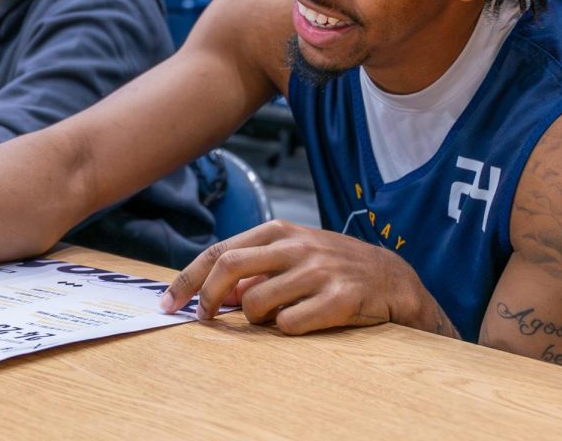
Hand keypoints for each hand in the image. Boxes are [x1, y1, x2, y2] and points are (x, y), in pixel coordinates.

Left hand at [160, 220, 443, 335]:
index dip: (188, 278)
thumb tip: (212, 293)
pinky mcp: (338, 299)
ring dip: (255, 319)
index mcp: (279, 230)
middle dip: (206, 298)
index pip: (219, 251)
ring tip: (275, 316)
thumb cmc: (332, 266)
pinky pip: (290, 325)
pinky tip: (303, 322)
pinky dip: (287, 330)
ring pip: (255, 304)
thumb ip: (254, 268)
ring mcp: (317, 271)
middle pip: (228, 268)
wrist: (392, 279)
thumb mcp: (292, 255)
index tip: (169, 302)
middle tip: (205, 318)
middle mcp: (295, 246)